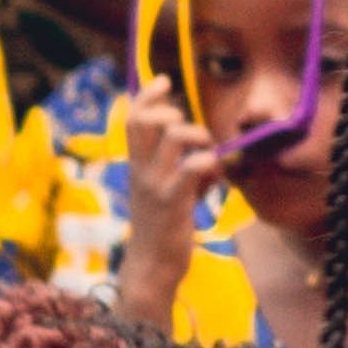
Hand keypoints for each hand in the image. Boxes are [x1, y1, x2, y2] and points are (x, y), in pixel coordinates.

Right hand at [120, 86, 225, 269]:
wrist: (152, 267)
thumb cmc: (163, 227)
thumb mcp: (166, 191)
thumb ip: (180, 168)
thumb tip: (210, 152)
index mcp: (136, 166)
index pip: (132, 119)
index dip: (147, 95)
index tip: (163, 80)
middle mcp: (140, 171)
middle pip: (145, 121)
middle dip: (170, 110)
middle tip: (188, 126)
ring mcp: (155, 185)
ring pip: (174, 137)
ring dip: (198, 135)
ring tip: (208, 151)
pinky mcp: (173, 202)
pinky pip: (194, 167)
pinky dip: (211, 163)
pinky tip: (215, 178)